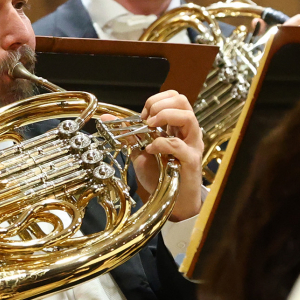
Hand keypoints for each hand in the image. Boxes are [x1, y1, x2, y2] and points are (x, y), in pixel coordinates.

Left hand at [131, 90, 204, 220]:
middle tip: (147, 119)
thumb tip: (107, 119)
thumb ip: (129, 134)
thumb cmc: (161, 175)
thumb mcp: (141, 151)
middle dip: (160, 105)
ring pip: (188, 118)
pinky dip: (161, 143)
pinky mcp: (191, 161)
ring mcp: (192, 145)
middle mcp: (188, 132)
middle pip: (183, 101)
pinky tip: (150, 149)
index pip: (175, 97)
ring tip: (151, 128)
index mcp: (177, 126)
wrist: (173, 201)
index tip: (143, 115)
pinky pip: (178, 145)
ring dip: (165, 117)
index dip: (156, 100)